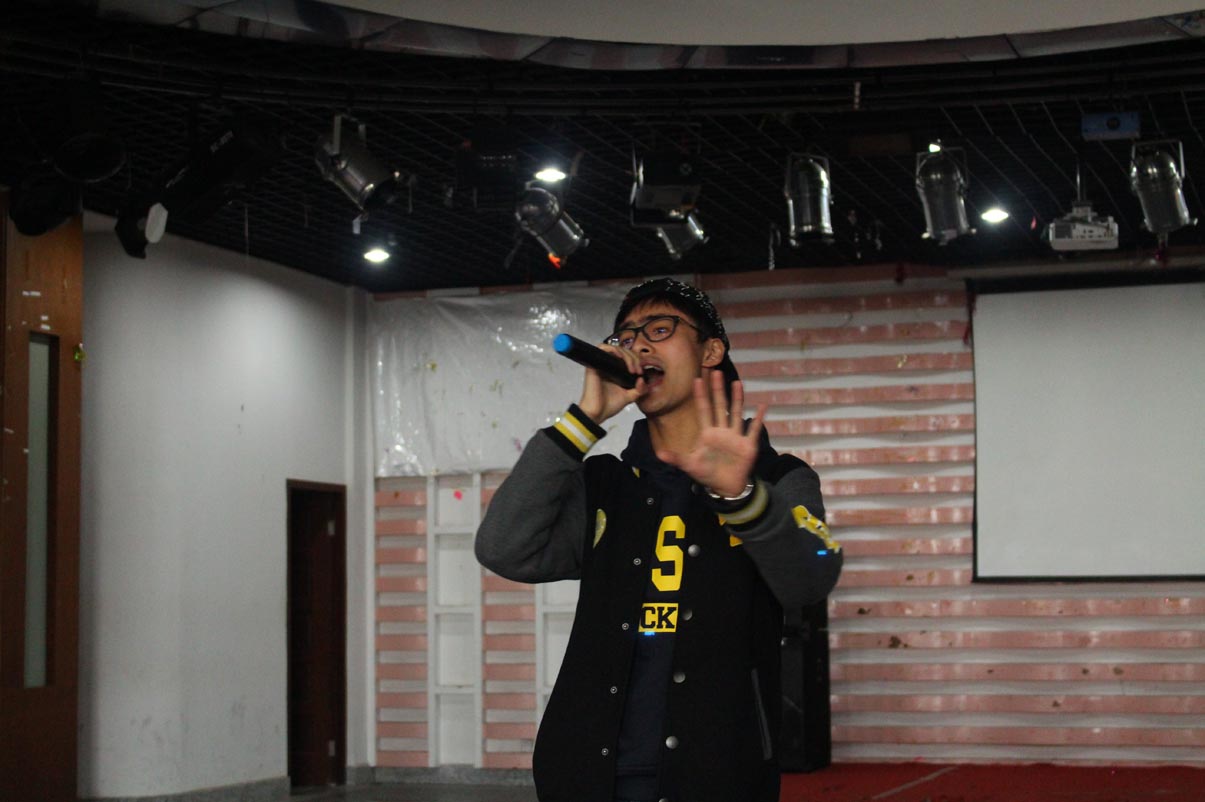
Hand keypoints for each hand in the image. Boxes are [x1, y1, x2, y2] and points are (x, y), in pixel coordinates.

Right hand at [577, 343, 645, 423]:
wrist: (597, 413)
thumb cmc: (610, 406)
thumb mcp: (630, 396)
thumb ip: (639, 389)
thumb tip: (642, 379)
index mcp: (616, 371)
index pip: (628, 357)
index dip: (637, 360)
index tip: (641, 373)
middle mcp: (608, 366)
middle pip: (623, 351)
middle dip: (635, 358)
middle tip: (638, 371)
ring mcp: (601, 364)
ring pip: (615, 348)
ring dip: (627, 355)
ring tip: (632, 368)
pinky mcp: (594, 364)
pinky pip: (602, 348)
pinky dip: (613, 349)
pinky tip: (621, 358)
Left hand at [656, 370, 766, 495]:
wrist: (726, 487)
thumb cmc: (708, 473)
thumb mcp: (690, 465)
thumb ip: (676, 458)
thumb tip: (659, 454)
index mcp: (708, 433)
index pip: (703, 410)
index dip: (700, 396)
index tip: (697, 380)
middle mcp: (722, 431)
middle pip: (719, 406)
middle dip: (717, 390)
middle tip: (716, 372)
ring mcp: (735, 436)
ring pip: (736, 413)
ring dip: (737, 399)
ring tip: (737, 383)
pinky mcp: (748, 445)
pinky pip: (754, 430)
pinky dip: (758, 419)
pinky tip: (763, 406)